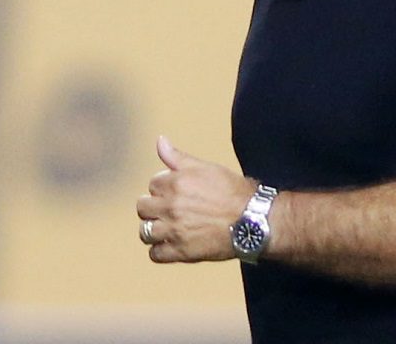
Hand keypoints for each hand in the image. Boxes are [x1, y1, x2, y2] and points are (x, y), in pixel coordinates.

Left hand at [136, 136, 254, 262]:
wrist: (253, 221)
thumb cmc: (233, 192)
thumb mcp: (206, 168)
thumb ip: (177, 157)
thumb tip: (160, 140)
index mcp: (176, 182)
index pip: (152, 184)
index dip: (164, 188)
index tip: (176, 194)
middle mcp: (171, 206)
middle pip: (142, 208)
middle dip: (153, 208)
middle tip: (169, 211)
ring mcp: (174, 230)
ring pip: (144, 232)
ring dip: (153, 230)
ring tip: (168, 229)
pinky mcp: (181, 252)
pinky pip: (155, 254)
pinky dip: (160, 251)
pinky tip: (172, 245)